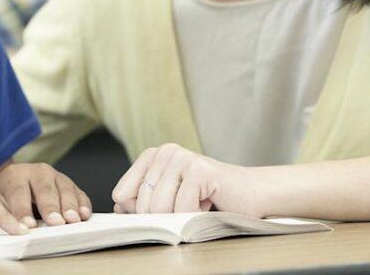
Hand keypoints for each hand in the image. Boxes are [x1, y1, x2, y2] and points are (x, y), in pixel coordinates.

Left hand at [0, 163, 91, 227]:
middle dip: (51, 207)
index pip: (18, 193)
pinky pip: (78, 191)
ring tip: (73, 220)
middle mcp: (36, 171)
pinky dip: (82, 203)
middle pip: (44, 189)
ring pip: (64, 188)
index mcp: (14, 175)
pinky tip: (84, 214)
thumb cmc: (5, 193)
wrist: (16, 178)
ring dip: (70, 205)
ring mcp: (55, 176)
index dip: (23, 210)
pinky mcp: (68, 183)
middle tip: (56, 222)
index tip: (28, 226)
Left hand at [112, 143, 256, 214]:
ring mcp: (181, 158)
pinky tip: (208, 203)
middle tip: (186, 208)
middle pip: (140, 205)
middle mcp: (164, 151)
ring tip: (198, 204)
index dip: (140, 212)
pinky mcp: (199, 170)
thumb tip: (118, 206)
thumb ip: (141, 202)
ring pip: (158, 208)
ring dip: (180, 218)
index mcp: (152, 156)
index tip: (166, 208)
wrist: (251, 195)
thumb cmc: (210, 200)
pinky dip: (195, 217)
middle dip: (163, 217)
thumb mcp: (169, 200)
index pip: (121, 194)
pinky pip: (181, 209)